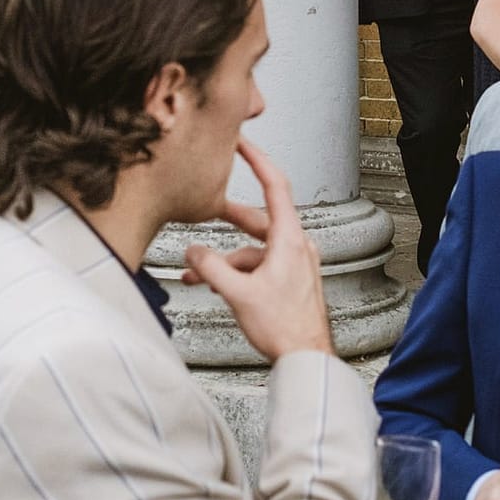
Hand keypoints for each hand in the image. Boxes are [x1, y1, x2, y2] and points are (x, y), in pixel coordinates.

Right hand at [180, 138, 333, 359]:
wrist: (306, 357)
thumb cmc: (286, 328)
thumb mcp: (238, 293)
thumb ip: (211, 268)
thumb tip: (193, 253)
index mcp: (288, 239)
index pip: (274, 185)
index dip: (257, 159)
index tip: (242, 141)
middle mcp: (294, 246)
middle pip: (256, 219)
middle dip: (225, 217)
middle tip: (206, 201)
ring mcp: (293, 263)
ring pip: (252, 248)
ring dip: (225, 258)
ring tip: (196, 274)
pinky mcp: (289, 279)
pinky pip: (258, 265)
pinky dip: (237, 271)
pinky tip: (216, 285)